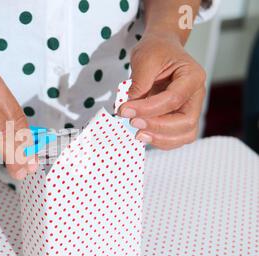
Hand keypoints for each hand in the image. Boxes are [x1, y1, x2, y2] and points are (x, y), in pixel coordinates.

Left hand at [119, 32, 205, 149]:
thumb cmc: (156, 50)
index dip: (147, 108)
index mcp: (192, 76)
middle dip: (158, 127)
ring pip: (185, 135)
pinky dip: (160, 140)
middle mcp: (196, 95)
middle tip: (133, 123)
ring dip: (160, 138)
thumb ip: (139, 82)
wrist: (161, 49)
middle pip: (186, 122)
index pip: (173, 99)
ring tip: (137, 134)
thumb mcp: (145, 57)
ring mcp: (190, 109)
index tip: (124, 110)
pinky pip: (176, 137)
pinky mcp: (180, 118)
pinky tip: (142, 134)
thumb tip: (129, 107)